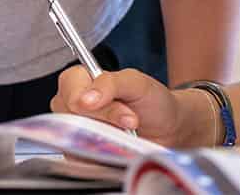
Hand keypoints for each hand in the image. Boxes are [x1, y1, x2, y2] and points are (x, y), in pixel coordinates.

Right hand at [51, 66, 186, 145]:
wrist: (169, 129)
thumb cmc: (151, 100)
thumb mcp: (135, 82)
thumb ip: (110, 83)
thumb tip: (85, 98)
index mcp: (79, 80)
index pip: (69, 90)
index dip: (90, 100)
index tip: (117, 105)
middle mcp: (72, 104)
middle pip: (72, 115)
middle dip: (106, 119)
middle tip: (130, 120)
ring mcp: (76, 130)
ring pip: (76, 137)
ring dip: (106, 138)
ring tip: (126, 133)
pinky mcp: (82, 154)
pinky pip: (80, 158)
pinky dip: (102, 155)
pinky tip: (117, 147)